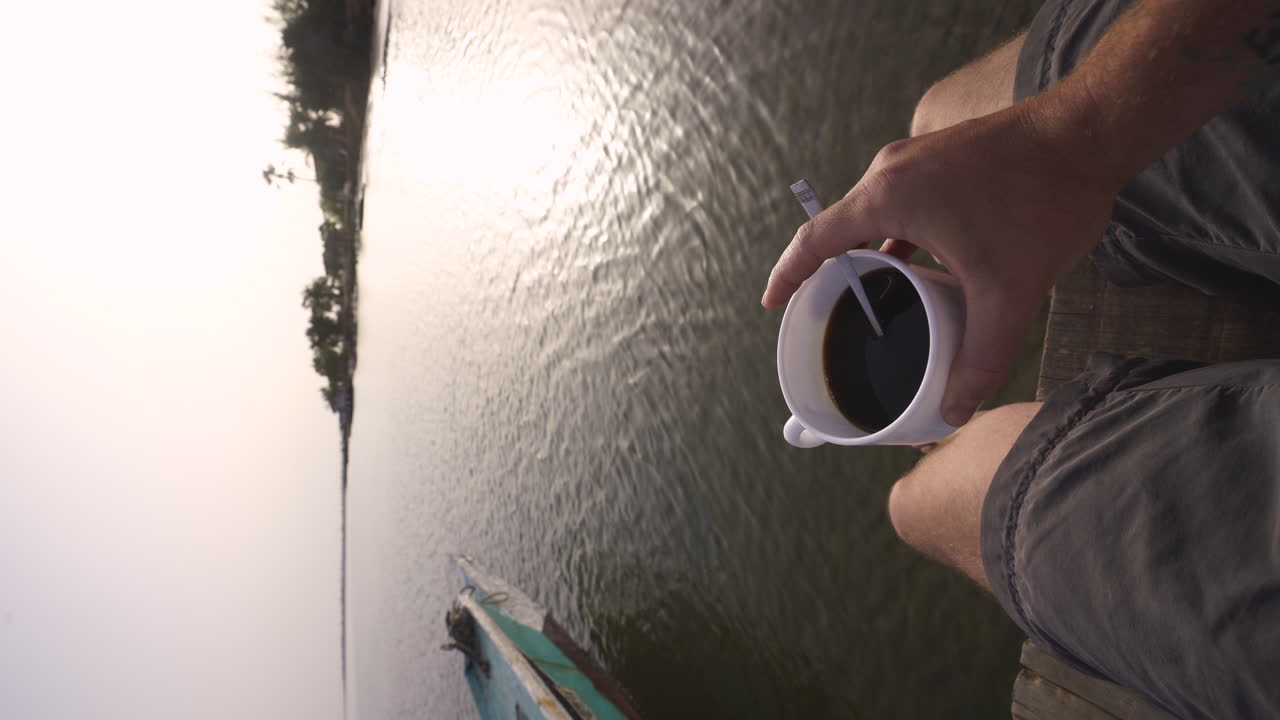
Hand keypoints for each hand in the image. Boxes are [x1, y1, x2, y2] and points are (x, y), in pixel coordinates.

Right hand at [762, 101, 1119, 424]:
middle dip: (830, 272)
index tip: (771, 304)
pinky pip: (901, 199)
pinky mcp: (942, 154)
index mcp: (887, 198)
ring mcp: (917, 157)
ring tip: (874, 294)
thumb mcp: (1009, 292)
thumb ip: (981, 356)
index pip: (814, 241)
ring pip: (874, 212)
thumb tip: (957, 410)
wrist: (1090, 132)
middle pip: (841, 226)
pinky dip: (897, 232)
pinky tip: (921, 261)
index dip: (787, 275)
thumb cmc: (1044, 200)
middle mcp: (892, 171)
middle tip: (827, 311)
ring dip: (870, 251)